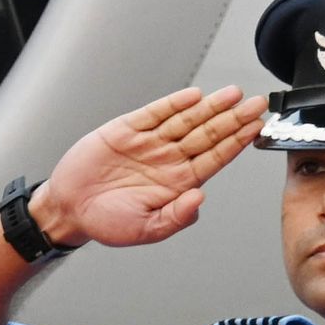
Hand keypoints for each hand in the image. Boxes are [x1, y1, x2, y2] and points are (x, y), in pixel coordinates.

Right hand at [39, 86, 265, 249]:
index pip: (215, 157)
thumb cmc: (105, 221)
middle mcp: (168, 158)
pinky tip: (194, 96)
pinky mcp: (127, 129)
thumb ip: (175, 217)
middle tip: (257, 104)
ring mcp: (149, 142)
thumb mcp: (144, 230)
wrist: (67, 208)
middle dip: (233, 118)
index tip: (255, 128)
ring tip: (233, 94)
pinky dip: (174, 104)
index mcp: (178, 182)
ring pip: (187, 120)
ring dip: (211, 107)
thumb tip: (199, 200)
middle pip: (207, 134)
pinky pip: (155, 113)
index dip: (236, 142)